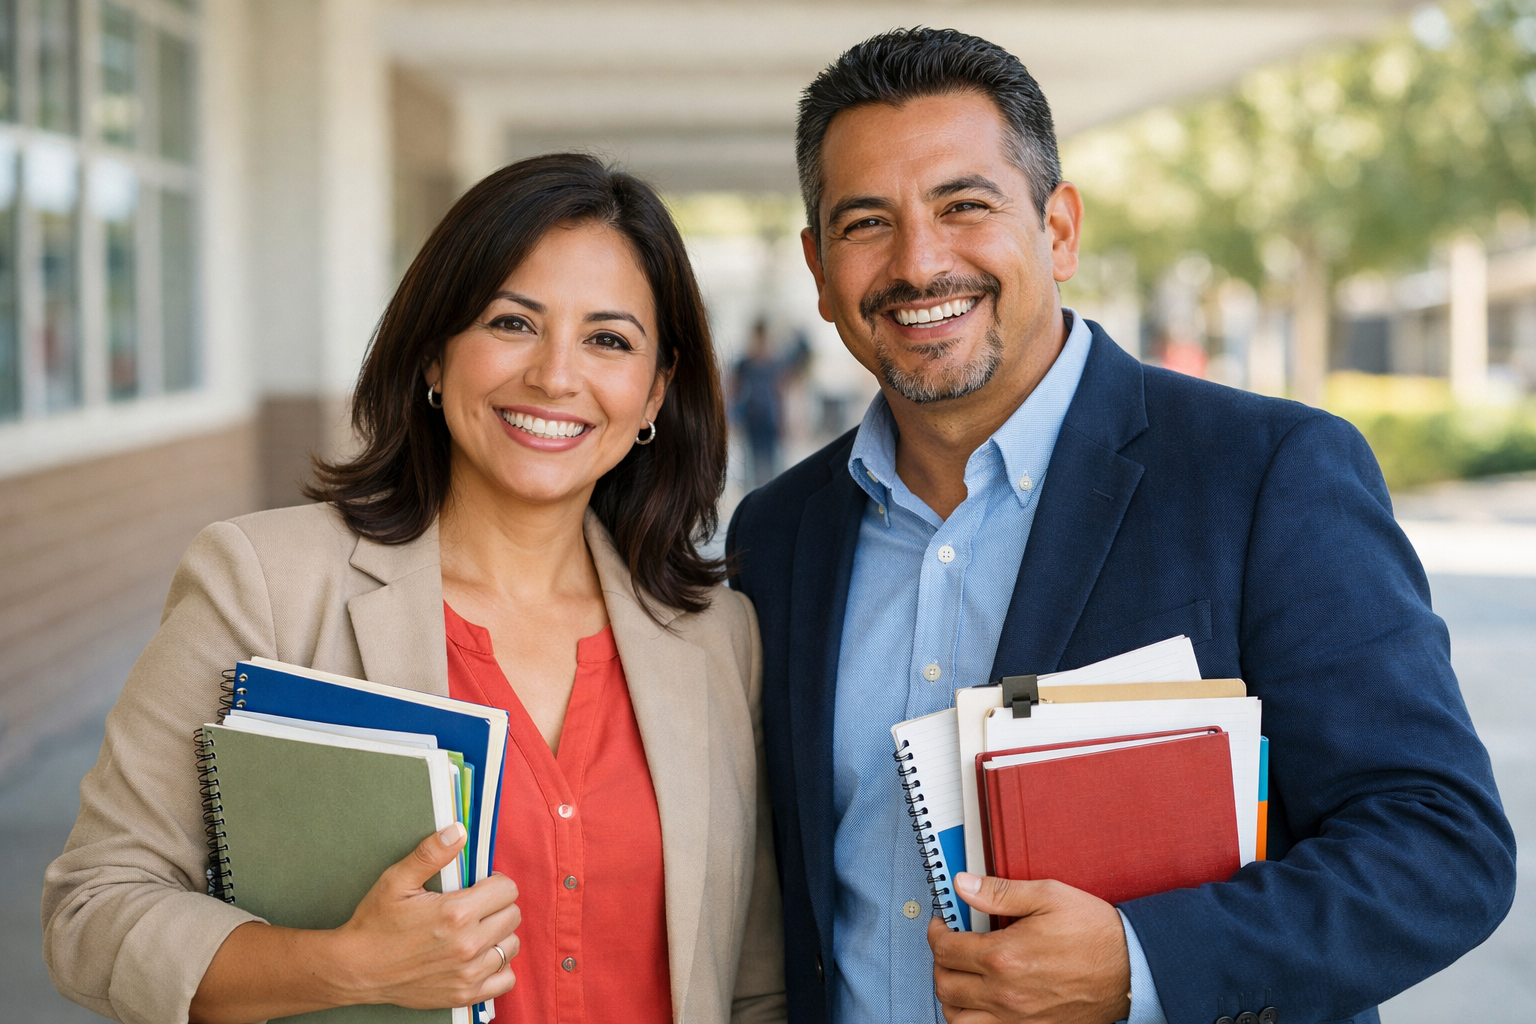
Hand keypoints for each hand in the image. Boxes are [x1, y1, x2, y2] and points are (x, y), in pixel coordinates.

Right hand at [330, 822, 520, 1008]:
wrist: (356, 969)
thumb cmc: (374, 924)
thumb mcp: (397, 880)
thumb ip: (430, 854)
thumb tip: (459, 830)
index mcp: (456, 913)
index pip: (507, 889)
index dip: (495, 882)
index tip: (479, 885)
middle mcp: (467, 945)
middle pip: (512, 915)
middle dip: (498, 905)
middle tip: (476, 906)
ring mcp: (468, 973)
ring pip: (511, 945)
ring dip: (499, 934)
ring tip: (476, 930)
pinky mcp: (464, 994)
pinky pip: (505, 978)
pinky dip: (498, 967)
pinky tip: (480, 956)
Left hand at [928, 872, 1130, 1023]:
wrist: (1132, 969)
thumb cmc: (1095, 934)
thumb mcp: (1048, 896)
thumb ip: (1000, 892)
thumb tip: (963, 885)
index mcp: (1004, 956)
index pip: (946, 948)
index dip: (936, 932)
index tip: (943, 924)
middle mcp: (1005, 993)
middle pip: (945, 984)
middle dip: (939, 961)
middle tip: (950, 947)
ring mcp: (1017, 1019)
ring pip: (957, 1018)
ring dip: (950, 996)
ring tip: (960, 976)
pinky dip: (972, 1022)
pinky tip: (979, 1004)